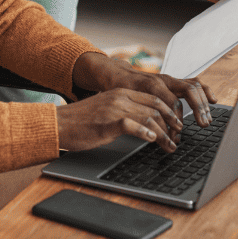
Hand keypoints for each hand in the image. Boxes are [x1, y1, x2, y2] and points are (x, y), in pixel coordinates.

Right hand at [56, 52, 215, 151]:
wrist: (59, 124)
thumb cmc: (82, 121)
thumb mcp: (107, 110)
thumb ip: (125, 111)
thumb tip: (147, 124)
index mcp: (121, 92)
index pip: (154, 98)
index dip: (170, 112)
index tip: (177, 125)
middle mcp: (120, 97)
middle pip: (156, 107)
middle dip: (171, 123)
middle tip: (178, 137)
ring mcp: (114, 108)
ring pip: (149, 116)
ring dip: (164, 133)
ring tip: (169, 146)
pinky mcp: (108, 122)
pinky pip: (132, 125)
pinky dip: (146, 133)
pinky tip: (153, 140)